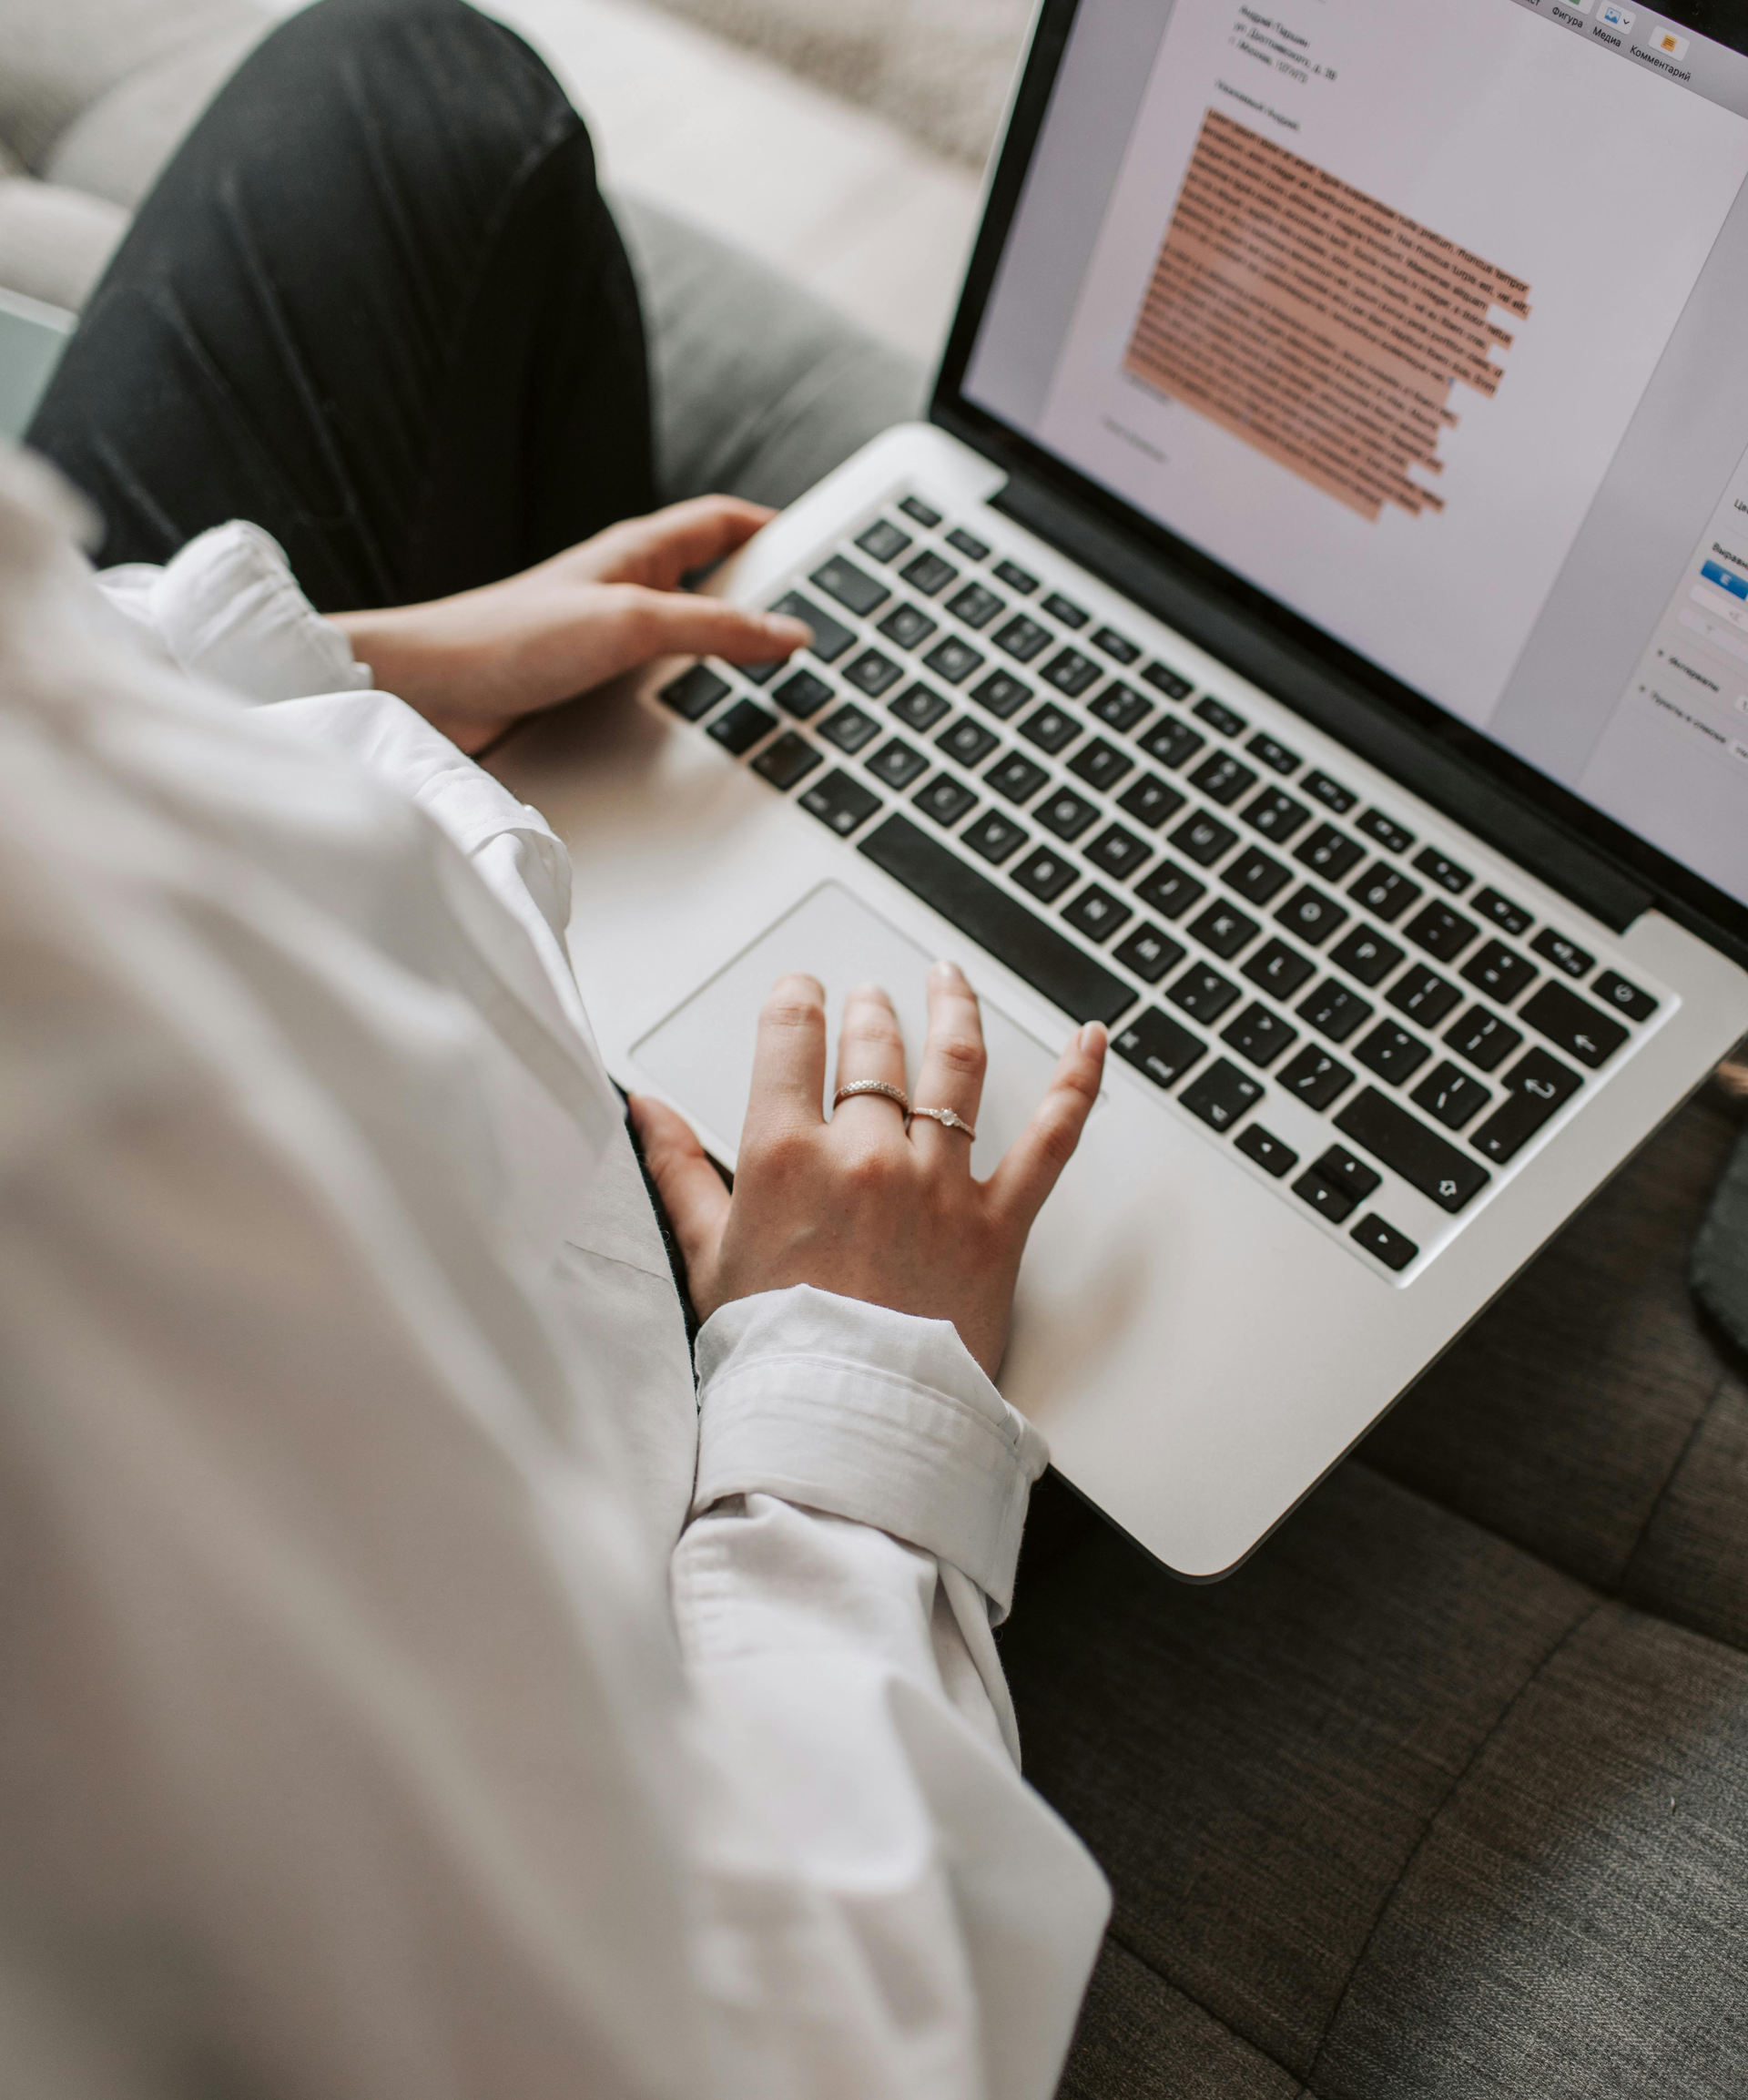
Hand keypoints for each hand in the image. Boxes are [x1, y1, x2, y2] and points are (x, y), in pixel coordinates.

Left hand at [333, 495, 809, 752]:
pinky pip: (658, 684)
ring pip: (688, 639)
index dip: (775, 529)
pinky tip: (706, 725)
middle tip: (819, 624)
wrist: (427, 695)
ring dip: (728, 656)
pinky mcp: (587, 687)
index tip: (824, 550)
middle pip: (714, 580)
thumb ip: (714, 629)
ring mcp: (605, 639)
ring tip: (779, 682)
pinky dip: (691, 697)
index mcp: (636, 553)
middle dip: (765, 596)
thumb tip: (790, 633)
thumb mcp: (630, 625)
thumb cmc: (507, 639)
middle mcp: (623, 589)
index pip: (723, 521)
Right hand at [630, 964, 1106, 1378]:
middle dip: (868, 1012)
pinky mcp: (997, 1223)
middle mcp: (867, 1156)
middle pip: (873, 1050)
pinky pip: (1049, 1139)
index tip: (801, 992)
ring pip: (955, 1067)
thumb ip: (677, 1170)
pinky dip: (1076, 1083)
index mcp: (787, 1157)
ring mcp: (939, 1184)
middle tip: (866, 999)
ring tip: (947, 980)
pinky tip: (1090, 1041)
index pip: (791, 1038)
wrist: (848, 1429)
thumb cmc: (775, 1355)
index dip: (797, 1001)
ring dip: (952, 1009)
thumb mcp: (707, 1258)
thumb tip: (643, 1109)